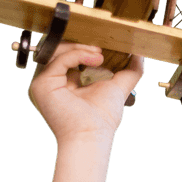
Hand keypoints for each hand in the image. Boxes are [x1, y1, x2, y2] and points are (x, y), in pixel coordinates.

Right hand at [28, 42, 144, 143]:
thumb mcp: (118, 89)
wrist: (92, 137)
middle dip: (83, 44)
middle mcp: (52, 81)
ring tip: (100, 55)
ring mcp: (44, 82)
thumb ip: (130, 72)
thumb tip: (140, 54)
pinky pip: (59, 59)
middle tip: (103, 46)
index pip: (71, 54)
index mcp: (66, 82)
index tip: (105, 47)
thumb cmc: (102, 121)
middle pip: (62, 49)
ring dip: (82, 47)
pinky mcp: (41, 84)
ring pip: (58, 50)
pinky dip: (78, 54)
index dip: (87, 47)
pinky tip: (96, 59)